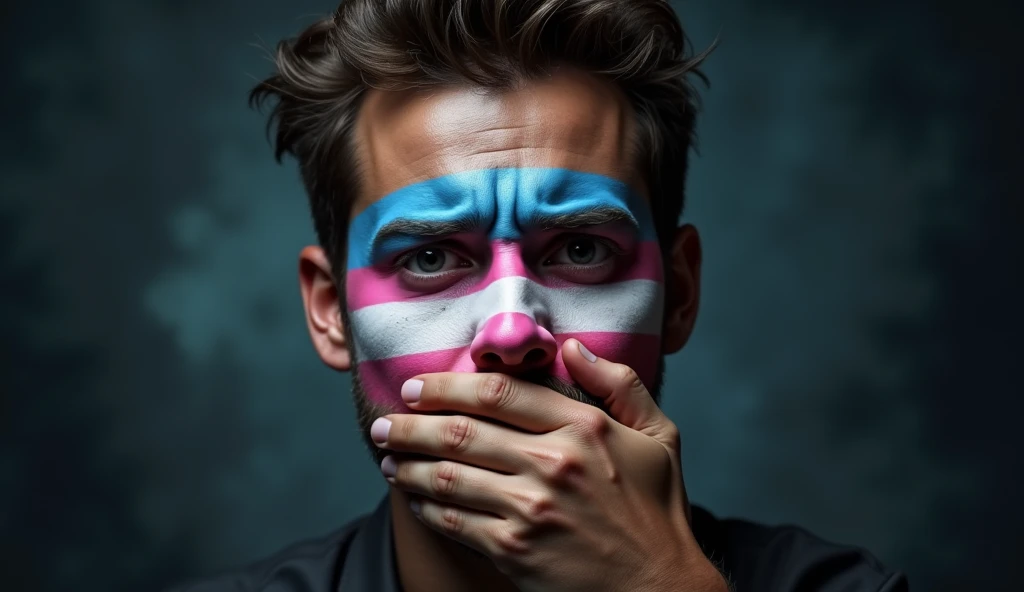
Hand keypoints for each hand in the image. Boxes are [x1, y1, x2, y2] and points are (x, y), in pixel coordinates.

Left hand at [370, 339, 727, 591]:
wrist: (658, 590)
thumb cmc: (657, 512)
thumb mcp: (659, 437)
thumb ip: (619, 384)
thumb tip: (571, 347)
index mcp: (585, 427)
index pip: (500, 392)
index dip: (448, 386)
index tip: (416, 387)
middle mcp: (554, 462)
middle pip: (462, 431)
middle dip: (411, 424)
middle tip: (384, 422)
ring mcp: (532, 508)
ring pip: (449, 475)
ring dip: (407, 464)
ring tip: (386, 458)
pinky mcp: (515, 549)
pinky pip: (455, 520)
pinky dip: (426, 506)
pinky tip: (413, 498)